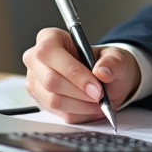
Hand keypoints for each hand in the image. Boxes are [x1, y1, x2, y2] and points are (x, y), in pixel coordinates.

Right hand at [22, 27, 141, 122]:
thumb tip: (102, 72)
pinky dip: (78, 113)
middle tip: (100, 96)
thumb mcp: (116, 56)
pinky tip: (91, 108)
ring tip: (98, 103)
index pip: (51, 53)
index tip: (96, 85)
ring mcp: (35, 81)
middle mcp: (36, 59)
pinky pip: (57, 112)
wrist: (104, 78)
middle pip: (51, 81)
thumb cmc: (104, 62)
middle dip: (80, 92)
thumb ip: (112, 62)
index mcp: (49, 38)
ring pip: (53, 100)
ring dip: (80, 105)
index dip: (73, 72)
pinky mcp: (40, 100)